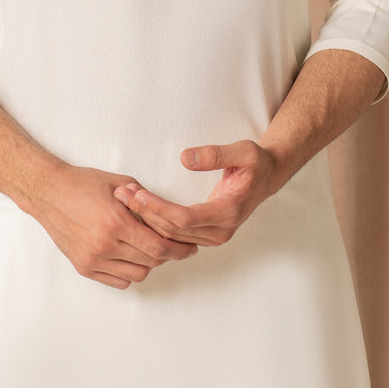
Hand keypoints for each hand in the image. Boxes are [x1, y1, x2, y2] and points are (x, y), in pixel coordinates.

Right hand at [31, 163, 197, 289]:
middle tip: (178, 248)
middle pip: (150, 262)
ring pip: (137, 274)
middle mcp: (105, 245)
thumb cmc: (83, 183)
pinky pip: (118, 280)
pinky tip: (131, 255)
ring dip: (149, 263)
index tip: (189, 247)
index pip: (158, 246)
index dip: (178, 249)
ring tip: (151, 249)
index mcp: (116, 222)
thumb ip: (145, 201)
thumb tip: (169, 216)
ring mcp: (93, 259)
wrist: (49, 193)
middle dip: (169, 256)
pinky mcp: (84, 267)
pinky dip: (130, 271)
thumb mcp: (119, 183)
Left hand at [113, 141, 281, 247]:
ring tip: (125, 198)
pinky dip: (155, 223)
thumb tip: (186, 158)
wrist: (267, 176)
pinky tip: (139, 209)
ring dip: (147, 219)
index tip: (138, 194)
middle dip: (145, 213)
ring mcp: (213, 236)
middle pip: (174, 230)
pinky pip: (176, 235)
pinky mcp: (206, 235)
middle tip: (122, 194)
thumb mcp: (244, 151)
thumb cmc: (255, 163)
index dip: (159, 208)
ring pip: (172, 236)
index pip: (185, 218)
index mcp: (228, 212)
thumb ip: (216, 154)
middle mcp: (220, 231)